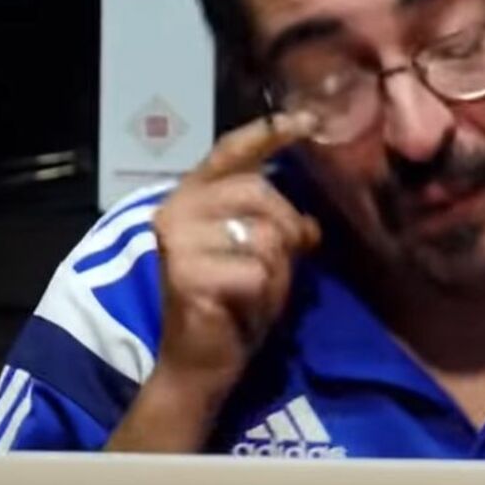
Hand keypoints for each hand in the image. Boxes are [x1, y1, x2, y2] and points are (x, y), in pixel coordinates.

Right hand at [151, 112, 319, 407]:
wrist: (200, 362)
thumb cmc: (233, 301)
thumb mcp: (261, 252)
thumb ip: (276, 222)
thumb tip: (308, 221)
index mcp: (192, 195)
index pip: (231, 151)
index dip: (269, 133)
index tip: (306, 121)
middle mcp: (177, 209)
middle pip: (260, 192)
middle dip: (286, 228)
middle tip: (283, 262)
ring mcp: (178, 241)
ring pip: (264, 235)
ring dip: (277, 269)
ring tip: (257, 290)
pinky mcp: (187, 274)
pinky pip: (257, 272)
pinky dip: (265, 294)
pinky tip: (245, 307)